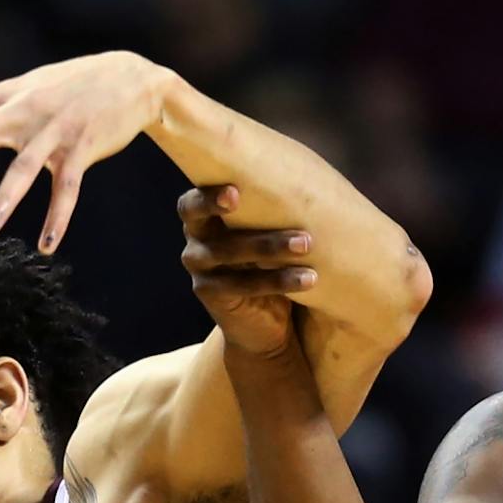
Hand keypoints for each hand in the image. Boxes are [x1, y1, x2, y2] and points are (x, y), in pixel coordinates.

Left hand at [0, 52, 178, 252]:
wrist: (131, 78)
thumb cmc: (65, 89)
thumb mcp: (15, 96)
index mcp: (4, 98)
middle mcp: (24, 112)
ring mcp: (54, 132)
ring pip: (23, 170)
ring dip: (4, 202)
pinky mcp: (83, 150)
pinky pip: (67, 190)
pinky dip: (57, 218)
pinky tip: (46, 246)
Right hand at [177, 185, 314, 357]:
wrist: (264, 326)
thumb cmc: (272, 263)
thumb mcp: (267, 232)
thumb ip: (270, 208)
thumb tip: (307, 176)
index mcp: (205, 217)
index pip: (193, 200)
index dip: (208, 194)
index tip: (236, 189)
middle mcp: (195, 240)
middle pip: (197, 218)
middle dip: (219, 207)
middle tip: (244, 198)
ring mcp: (200, 269)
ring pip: (230, 252)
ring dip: (270, 246)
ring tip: (306, 244)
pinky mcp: (211, 295)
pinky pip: (245, 284)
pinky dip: (279, 280)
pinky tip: (310, 278)